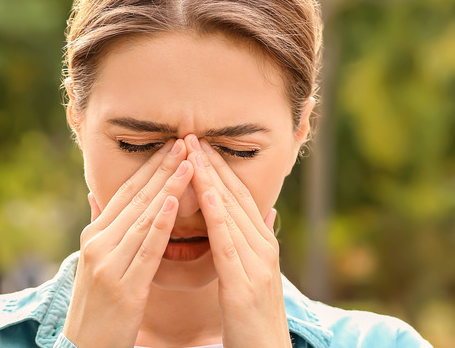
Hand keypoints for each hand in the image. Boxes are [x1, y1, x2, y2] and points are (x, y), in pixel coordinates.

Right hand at [63, 139, 193, 347]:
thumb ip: (99, 226)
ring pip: (144, 218)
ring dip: (168, 187)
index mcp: (94, 235)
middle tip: (185, 141)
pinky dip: (160, 224)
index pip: (126, 192)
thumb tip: (95, 195)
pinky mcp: (124, 286)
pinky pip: (146, 249)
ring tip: (189, 163)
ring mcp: (108, 264)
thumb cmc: (97, 305)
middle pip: (137, 199)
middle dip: (164, 168)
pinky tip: (173, 202)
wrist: (84, 347)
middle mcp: (98, 244)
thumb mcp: (94, 261)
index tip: (172, 145)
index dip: (150, 167)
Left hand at [186, 135, 290, 347]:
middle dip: (212, 164)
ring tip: (191, 153)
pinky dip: (217, 215)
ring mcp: (257, 264)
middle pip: (235, 196)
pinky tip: (204, 194)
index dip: (218, 168)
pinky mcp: (245, 283)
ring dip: (210, 179)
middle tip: (190, 134)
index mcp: (261, 244)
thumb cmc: (252, 319)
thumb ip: (253, 242)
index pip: (238, 196)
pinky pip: (228, 242)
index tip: (198, 143)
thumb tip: (264, 211)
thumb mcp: (253, 275)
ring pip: (231, 212)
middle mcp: (262, 247)